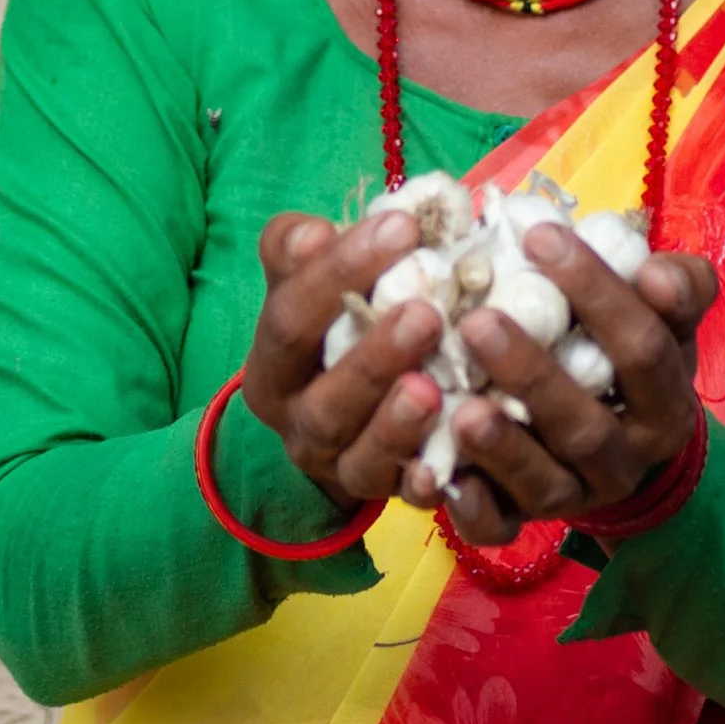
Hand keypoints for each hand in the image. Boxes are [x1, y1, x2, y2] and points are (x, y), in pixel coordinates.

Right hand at [241, 210, 446, 508]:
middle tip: (426, 314)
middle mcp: (298, 424)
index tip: (402, 227)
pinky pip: (405, 497)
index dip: (338, 274)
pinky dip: (426, 481)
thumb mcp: (304, 283)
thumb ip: (299, 250)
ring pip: (362, 457)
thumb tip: (312, 234)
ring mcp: (342, 466)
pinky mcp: (388, 495)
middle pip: (324, 401)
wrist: (343, 414)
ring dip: (398, 424)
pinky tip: (451, 459)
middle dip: (373, 359)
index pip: (291, 320)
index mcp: (273, 366)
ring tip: (433, 388)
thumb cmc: (332, 324)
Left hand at [428, 222, 717, 546]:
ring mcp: (576, 495)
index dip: (597, 293)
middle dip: (532, 375)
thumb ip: (677, 287)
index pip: (642, 348)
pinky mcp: (528, 523)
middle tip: (476, 321)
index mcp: (665, 401)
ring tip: (457, 407)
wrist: (625, 445)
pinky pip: (501, 528)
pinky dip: (472, 507)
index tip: (539, 236)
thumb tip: (656, 272)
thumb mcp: (667, 319)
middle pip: (584, 425)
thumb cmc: (630, 354)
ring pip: (542, 483)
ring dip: (500, 447)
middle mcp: (626, 457)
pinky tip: (442, 476)